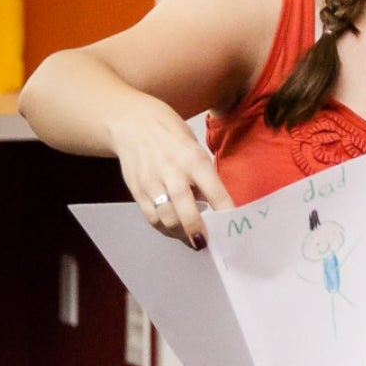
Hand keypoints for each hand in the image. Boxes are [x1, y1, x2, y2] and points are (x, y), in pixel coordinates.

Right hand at [112, 107, 234, 248]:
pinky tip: (174, 230)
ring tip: (192, 239)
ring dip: (181, 234)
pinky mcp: (137, 189)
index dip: (226, 213)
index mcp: (194, 160)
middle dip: (197, 230)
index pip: (215, 192)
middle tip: (206, 242)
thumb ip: (204, 178)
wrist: (132, 123)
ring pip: (167, 218)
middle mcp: (173, 172)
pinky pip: (152, 217)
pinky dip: (165, 228)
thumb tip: (216, 207)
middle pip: (186, 210)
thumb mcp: (195, 149)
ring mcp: (152, 182)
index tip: (233, 229)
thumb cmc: (171, 136)